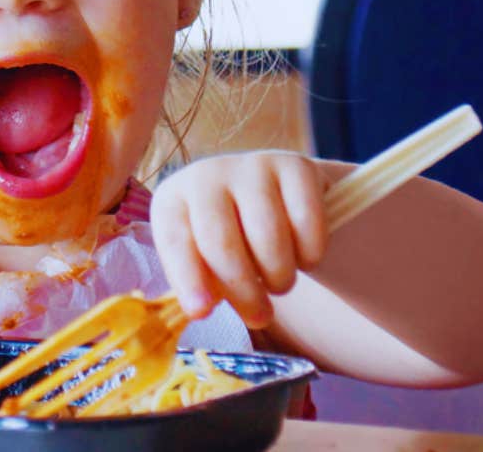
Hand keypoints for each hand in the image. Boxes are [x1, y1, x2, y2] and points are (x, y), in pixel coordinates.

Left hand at [151, 152, 327, 327]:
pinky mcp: (296, 165)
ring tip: (279, 283)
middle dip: (243, 290)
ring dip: (279, 276)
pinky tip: (303, 258)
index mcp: (173, 198)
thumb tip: (200, 309)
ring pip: (268, 237)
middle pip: (222, 242)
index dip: (188, 279)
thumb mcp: (204, 259)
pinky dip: (310, 254)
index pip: (175, 241)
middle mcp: (207, 174)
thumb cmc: (231, 239)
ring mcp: (252, 165)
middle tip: (260, 318)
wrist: (278, 198)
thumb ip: (198, 283)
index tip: (202, 313)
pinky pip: (306, 223)